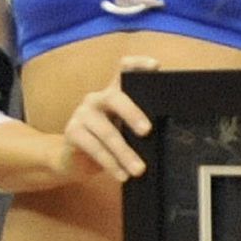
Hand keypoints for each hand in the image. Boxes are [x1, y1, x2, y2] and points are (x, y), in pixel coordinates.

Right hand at [56, 56, 158, 182]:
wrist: (73, 162)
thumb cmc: (107, 144)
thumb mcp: (123, 130)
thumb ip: (138, 126)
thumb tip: (168, 136)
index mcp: (114, 93)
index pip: (124, 69)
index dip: (138, 64)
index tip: (155, 66)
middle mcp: (97, 98)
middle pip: (116, 98)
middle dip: (132, 114)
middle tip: (147, 131)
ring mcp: (83, 114)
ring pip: (107, 132)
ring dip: (125, 153)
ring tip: (139, 170)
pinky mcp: (72, 132)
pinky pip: (94, 148)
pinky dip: (110, 164)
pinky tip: (121, 175)